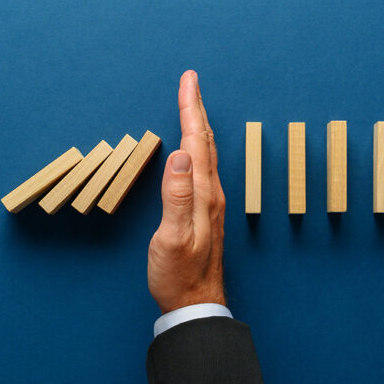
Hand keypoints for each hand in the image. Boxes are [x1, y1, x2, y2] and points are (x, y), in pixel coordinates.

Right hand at [148, 71, 226, 313]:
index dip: (190, 109)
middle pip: (204, 142)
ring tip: (192, 106)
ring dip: (197, 125)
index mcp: (202, 194)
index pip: (195, 142)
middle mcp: (210, 193)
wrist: (194, 303)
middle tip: (189, 82)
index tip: (188, 81)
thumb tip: (180, 154)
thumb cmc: (179, 274)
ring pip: (205, 153)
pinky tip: (194, 149)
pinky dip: (197, 147)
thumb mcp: (172, 237)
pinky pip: (203, 167)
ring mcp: (210, 202)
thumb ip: (176, 196)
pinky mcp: (205, 211)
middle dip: (195, 108)